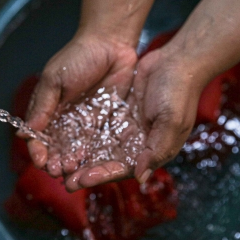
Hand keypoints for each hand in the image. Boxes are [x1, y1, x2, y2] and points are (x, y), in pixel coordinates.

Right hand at [24, 31, 137, 173]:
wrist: (111, 45)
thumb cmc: (78, 57)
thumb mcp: (54, 79)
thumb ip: (43, 106)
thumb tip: (25, 133)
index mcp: (48, 111)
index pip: (38, 137)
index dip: (38, 150)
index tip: (40, 160)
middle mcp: (65, 121)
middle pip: (57, 149)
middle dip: (55, 162)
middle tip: (58, 171)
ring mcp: (85, 124)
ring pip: (76, 151)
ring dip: (73, 164)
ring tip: (73, 172)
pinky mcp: (105, 124)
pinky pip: (98, 145)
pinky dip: (93, 157)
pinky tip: (91, 166)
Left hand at [63, 45, 208, 190]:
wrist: (177, 60)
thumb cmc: (178, 92)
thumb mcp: (171, 121)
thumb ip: (156, 150)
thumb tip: (139, 177)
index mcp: (152, 151)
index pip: (122, 169)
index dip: (101, 175)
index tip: (81, 179)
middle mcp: (137, 144)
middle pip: (107, 162)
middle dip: (86, 171)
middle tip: (63, 179)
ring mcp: (126, 128)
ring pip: (99, 147)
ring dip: (81, 156)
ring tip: (60, 164)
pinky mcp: (118, 113)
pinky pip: (98, 127)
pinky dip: (84, 134)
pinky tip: (66, 139)